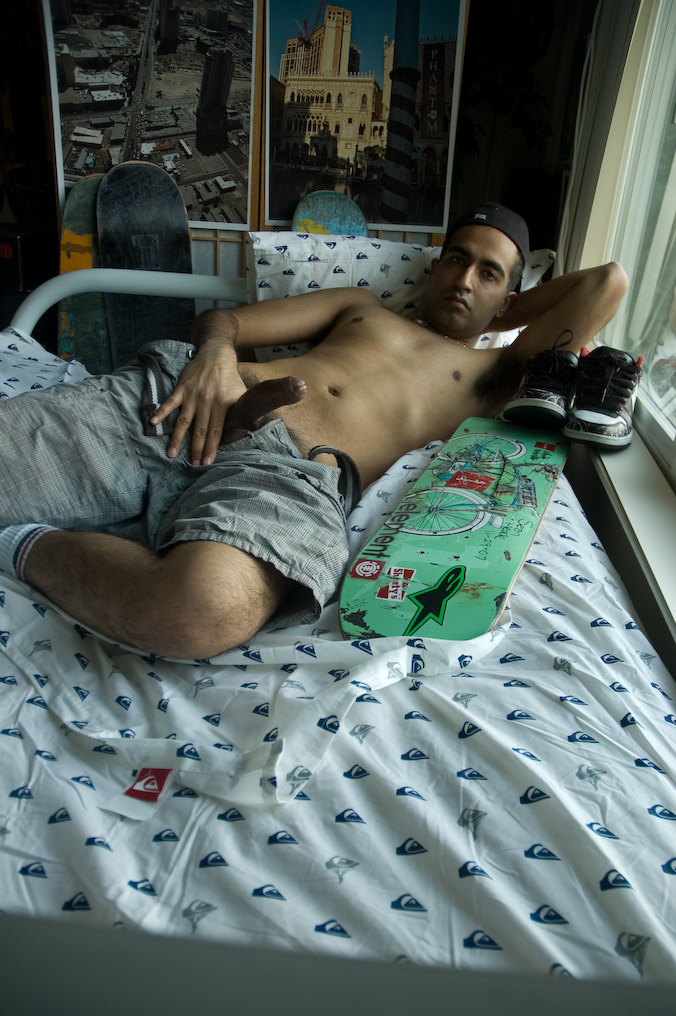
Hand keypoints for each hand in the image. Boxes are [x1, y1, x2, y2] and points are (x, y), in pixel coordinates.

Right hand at [150, 340, 245, 464]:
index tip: (207, 462)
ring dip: (177, 438)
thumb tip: (250, 430)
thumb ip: (241, 412)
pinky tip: (153, 423)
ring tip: (171, 453)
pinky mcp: (182, 387)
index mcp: (222, 404)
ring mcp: (192, 395)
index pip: (216, 431)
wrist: (216, 354)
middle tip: (192, 465)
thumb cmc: (229, 378)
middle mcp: (207, 401)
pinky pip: (170, 402)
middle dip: (196, 449)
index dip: (211, 447)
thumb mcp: (240, 394)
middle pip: (199, 430)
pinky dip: (161, 412)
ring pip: (183, 420)